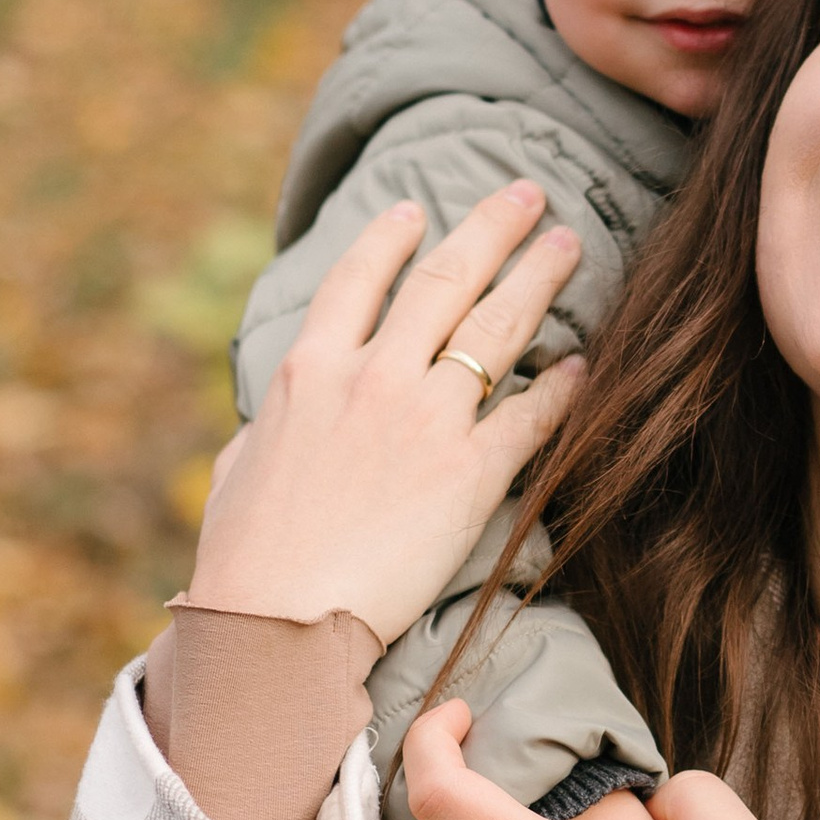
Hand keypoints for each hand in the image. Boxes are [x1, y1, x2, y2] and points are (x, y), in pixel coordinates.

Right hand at [188, 186, 582, 646]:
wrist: (278, 623)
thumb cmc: (244, 562)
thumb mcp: (235, 476)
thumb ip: (258, 438)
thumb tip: (257, 437)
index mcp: (308, 372)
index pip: (359, 279)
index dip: (393, 239)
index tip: (419, 210)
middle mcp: (370, 379)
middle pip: (444, 281)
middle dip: (491, 230)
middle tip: (527, 196)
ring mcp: (425, 421)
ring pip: (496, 328)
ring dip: (537, 279)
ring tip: (568, 244)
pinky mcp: (470, 474)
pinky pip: (530, 416)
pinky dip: (563, 386)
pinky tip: (585, 364)